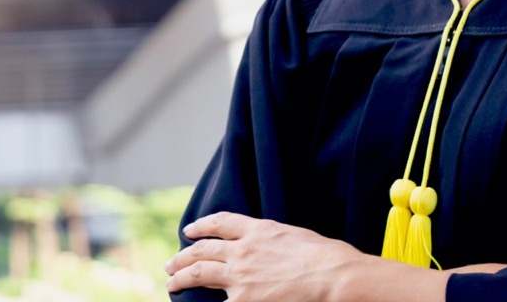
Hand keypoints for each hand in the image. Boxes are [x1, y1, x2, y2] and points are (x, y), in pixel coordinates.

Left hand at [166, 212, 370, 300]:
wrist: (334, 278)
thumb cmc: (327, 258)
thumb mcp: (295, 236)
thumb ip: (271, 240)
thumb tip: (262, 247)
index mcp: (259, 230)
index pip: (221, 222)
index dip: (202, 225)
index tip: (190, 230)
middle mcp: (244, 251)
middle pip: (203, 250)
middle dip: (183, 257)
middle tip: (172, 264)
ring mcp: (241, 278)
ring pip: (200, 273)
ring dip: (181, 278)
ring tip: (172, 283)